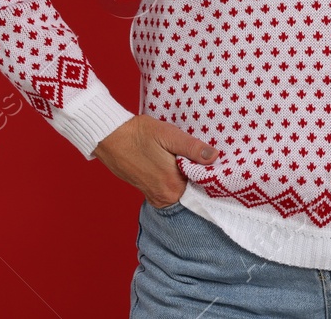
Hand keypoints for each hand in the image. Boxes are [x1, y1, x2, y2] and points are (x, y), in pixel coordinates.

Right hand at [93, 114, 218, 207]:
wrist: (110, 138)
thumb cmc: (138, 133)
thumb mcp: (169, 135)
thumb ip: (193, 148)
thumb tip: (215, 156)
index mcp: (173, 185)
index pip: (203, 187)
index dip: (212, 174)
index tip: (220, 163)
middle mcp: (166, 197)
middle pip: (194, 191)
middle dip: (202, 177)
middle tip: (207, 159)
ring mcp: (157, 198)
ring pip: (184, 191)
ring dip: (190, 179)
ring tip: (194, 161)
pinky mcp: (150, 194)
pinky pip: (172, 191)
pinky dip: (178, 181)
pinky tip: (179, 166)